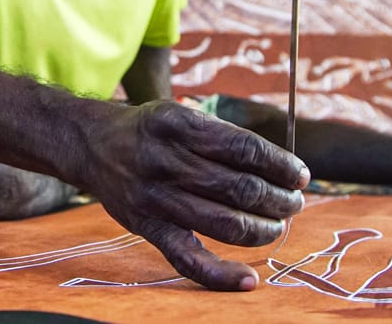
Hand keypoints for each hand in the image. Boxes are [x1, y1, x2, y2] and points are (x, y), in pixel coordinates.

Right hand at [78, 100, 308, 290]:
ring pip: (225, 223)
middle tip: (295, 201)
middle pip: (240, 187)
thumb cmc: (149, 129)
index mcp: (179, 125)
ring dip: (263, 228)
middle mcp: (166, 161)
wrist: (92, 144)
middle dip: (279, 198)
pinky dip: (220, 275)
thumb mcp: (180, 113)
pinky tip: (249, 280)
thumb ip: (222, 135)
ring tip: (278, 224)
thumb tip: (277, 166)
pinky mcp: (147, 227)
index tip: (300, 174)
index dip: (279, 164)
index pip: (244, 148)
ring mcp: (156, 198)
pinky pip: (187, 259)